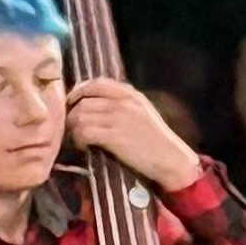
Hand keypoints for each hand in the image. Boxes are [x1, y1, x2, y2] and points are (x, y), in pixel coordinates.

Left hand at [66, 78, 202, 192]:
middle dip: (72, 114)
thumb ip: (125, 105)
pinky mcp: (113, 136)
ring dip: (74, 129)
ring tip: (78, 139)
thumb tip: (98, 105)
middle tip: (72, 128)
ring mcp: (118, 118)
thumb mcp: (145, 113)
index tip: (73, 104)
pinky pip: (84, 131)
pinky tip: (84, 147)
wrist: (172, 160)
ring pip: (80, 116)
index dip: (79, 92)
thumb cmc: (158, 142)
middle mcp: (123, 102)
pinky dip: (79, 140)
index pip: (96, 84)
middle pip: (83, 101)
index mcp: (131, 94)